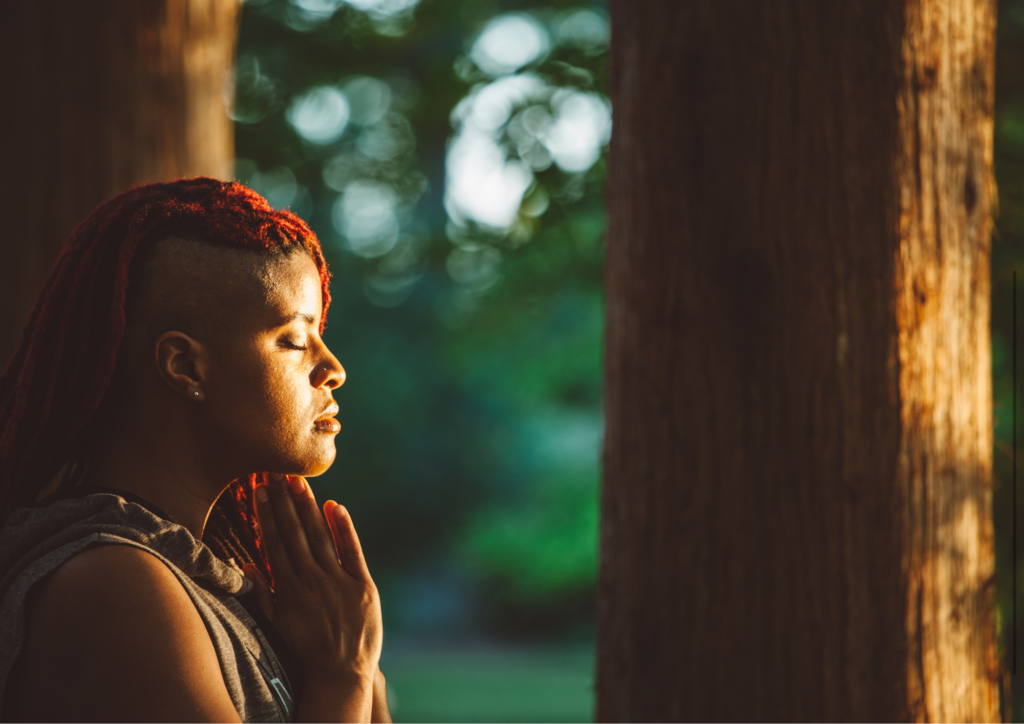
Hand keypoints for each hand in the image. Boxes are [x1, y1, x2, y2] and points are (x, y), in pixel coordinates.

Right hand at [250, 473, 382, 688]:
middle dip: (284, 501)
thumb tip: (245, 565)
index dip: (267, 514)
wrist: (340, 674)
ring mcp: (337, 582)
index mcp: (288, 589)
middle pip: (295, 533)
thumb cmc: (306, 651)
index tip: (259, 489)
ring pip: (319, 537)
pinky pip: (352, 550)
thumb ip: (262, 594)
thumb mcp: (277, 626)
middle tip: (275, 473)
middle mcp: (311, 581)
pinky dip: (343, 528)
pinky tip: (334, 507)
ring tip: (297, 482)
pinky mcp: (362, 585)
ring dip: (308, 507)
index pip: (274, 543)